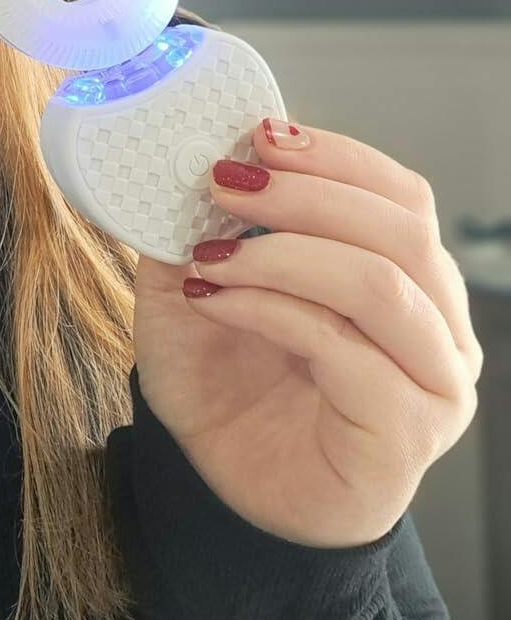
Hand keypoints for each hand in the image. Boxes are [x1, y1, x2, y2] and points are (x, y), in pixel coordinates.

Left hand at [131, 117, 482, 547]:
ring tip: (210, 253)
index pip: (400, 195)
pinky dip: (270, 309)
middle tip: (225, 182)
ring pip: (381, 285)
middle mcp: (438, 327)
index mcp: (408, 278)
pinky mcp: (405, 434)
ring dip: (283, 252)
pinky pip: (345, 349)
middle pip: (400, 229)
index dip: (334, 156)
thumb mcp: (196, 283)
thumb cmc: (226, 382)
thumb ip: (200, 223)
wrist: (220, 484)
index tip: (260, 135)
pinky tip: (216, 300)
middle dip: (306, 193)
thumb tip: (182, 157)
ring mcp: (432, 384)